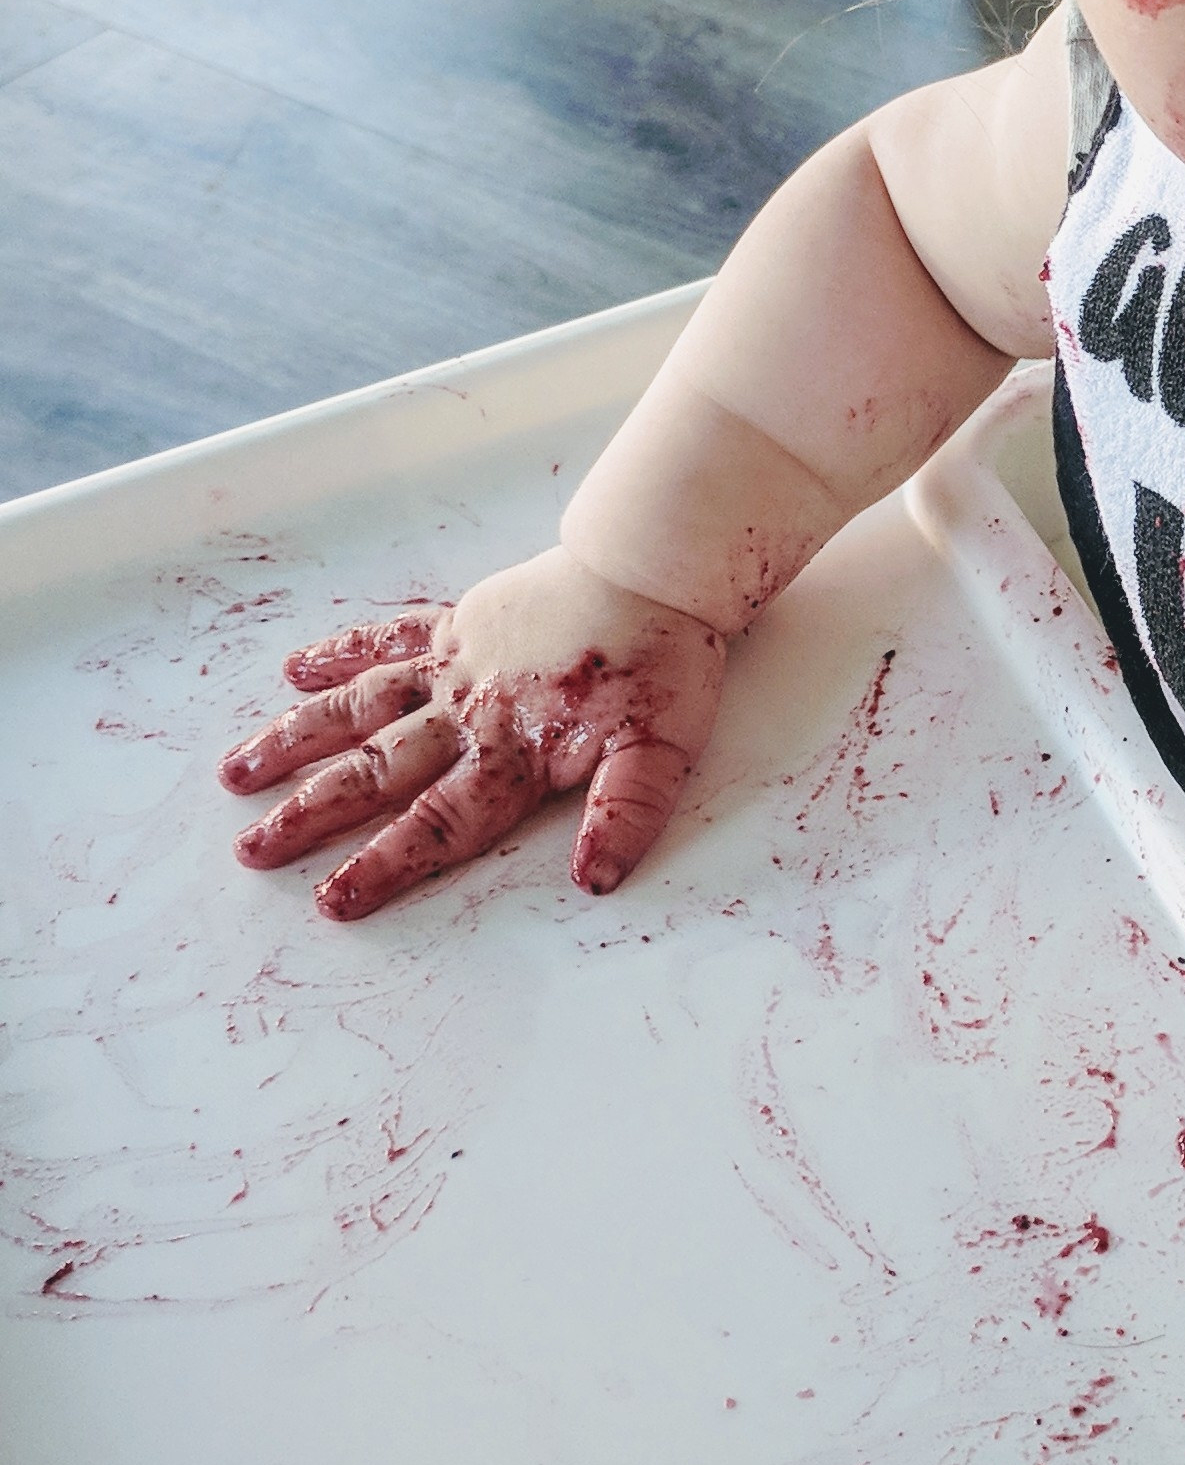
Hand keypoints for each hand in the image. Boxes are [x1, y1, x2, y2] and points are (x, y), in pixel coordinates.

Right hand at [220, 550, 726, 918]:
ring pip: (363, 707)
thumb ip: (625, 813)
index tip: (333, 900)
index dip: (387, 864)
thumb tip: (592, 881)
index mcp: (515, 752)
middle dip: (313, 815)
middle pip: (379, 772)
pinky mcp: (462, 620)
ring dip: (299, 737)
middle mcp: (471, 710)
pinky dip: (343, 650)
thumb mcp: (664, 747)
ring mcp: (458, 662)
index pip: (440, 824)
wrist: (658, 564)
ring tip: (237, 770)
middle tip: (252, 849)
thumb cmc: (666, 657)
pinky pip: (389, 637)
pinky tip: (297, 667)